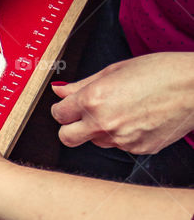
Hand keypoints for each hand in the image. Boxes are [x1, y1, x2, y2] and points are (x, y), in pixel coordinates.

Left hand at [50, 53, 193, 153]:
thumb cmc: (161, 72)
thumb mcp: (115, 70)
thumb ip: (83, 84)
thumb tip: (60, 91)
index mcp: (94, 99)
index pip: (59, 114)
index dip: (63, 109)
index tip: (68, 106)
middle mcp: (104, 123)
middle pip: (67, 137)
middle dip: (70, 127)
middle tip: (83, 116)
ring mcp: (121, 140)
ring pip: (95, 142)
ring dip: (99, 130)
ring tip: (122, 110)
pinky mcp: (137, 150)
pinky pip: (118, 146)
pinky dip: (122, 135)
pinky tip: (137, 118)